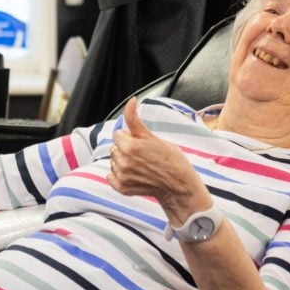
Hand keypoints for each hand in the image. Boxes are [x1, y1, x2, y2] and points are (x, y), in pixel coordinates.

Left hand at [107, 98, 210, 224]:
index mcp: (130, 146)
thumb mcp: (153, 137)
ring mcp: (122, 176)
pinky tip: (133, 174)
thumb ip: (135, 120)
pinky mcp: (122, 187)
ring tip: (140, 165)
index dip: (130, 136)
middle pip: (115, 147)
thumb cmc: (171, 160)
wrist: (179, 185)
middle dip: (125, 148)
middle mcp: (123, 161)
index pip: (118, 134)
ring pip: (114, 161)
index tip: (141, 142)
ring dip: (122, 161)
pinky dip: (118, 176)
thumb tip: (130, 101)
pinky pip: (111, 177)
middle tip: (143, 154)